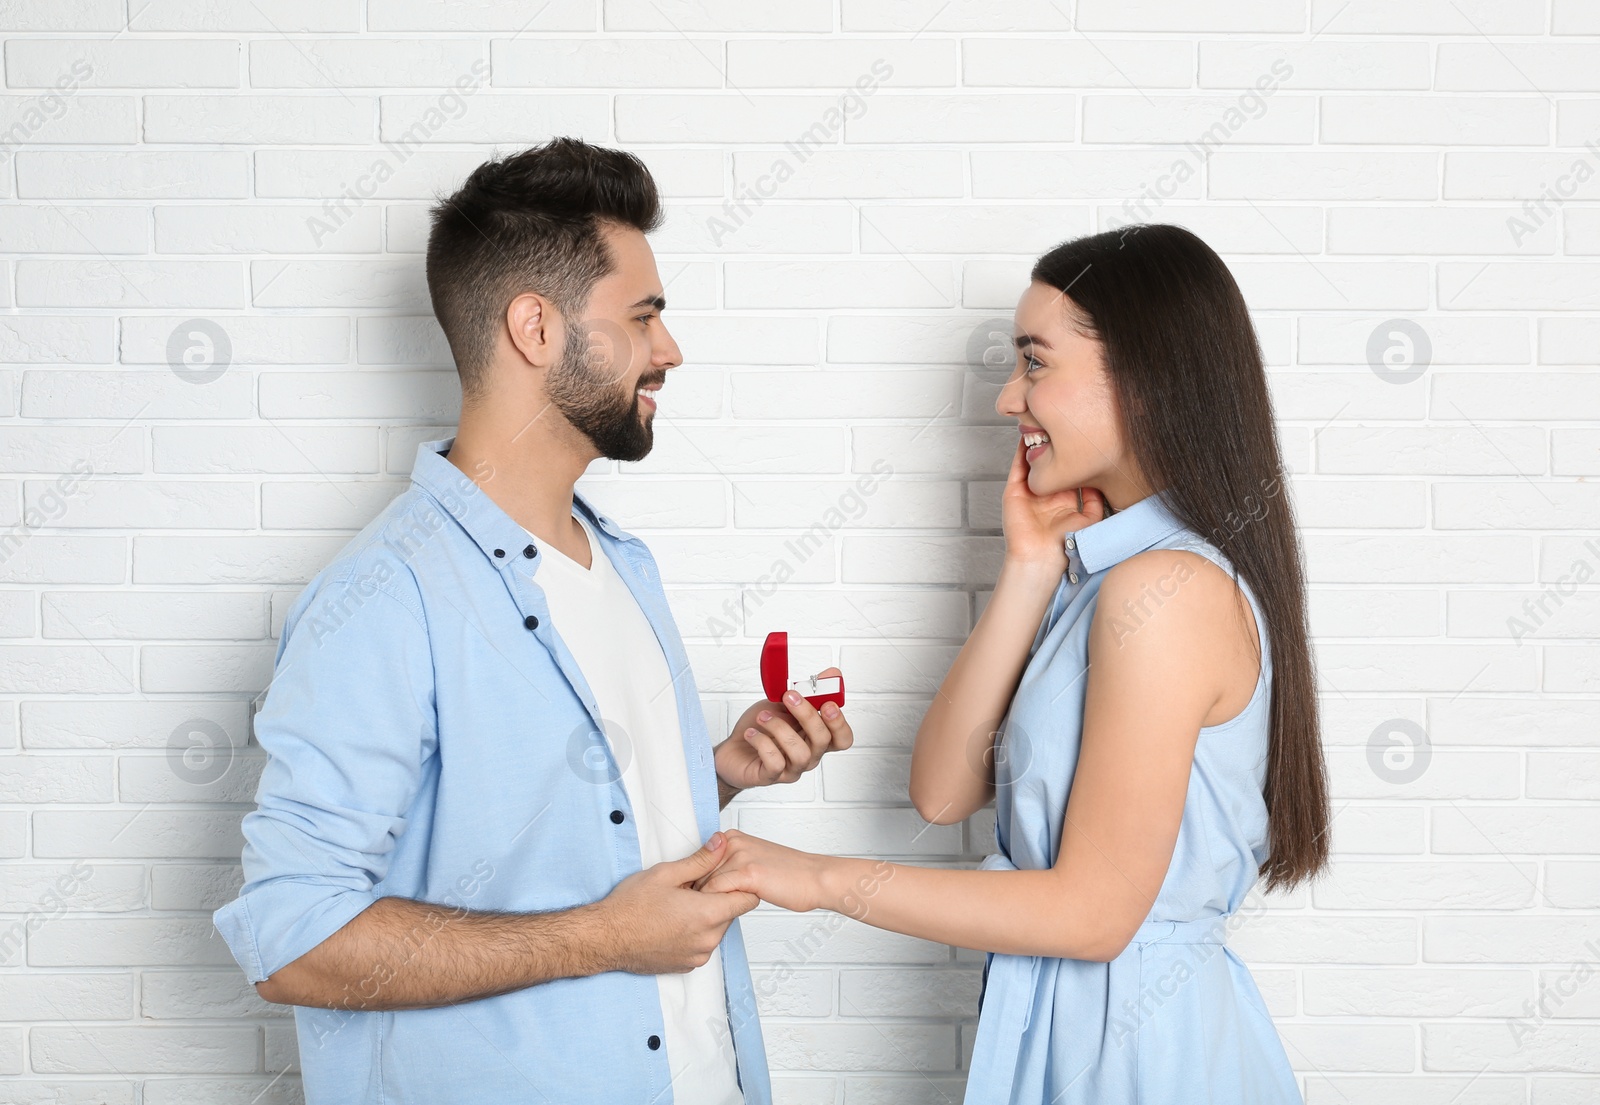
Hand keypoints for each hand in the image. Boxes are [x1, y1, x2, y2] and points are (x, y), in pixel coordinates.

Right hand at [593, 832, 758, 974]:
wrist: (605, 938)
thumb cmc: (630, 908)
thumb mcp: (667, 873)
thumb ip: (701, 859)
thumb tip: (720, 845)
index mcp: (707, 914)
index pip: (748, 900)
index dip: (739, 885)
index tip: (724, 878)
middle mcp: (707, 939)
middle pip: (731, 914)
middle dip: (717, 899)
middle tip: (691, 890)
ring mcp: (698, 955)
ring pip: (717, 930)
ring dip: (706, 917)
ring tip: (678, 906)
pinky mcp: (687, 965)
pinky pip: (702, 945)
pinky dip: (694, 933)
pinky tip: (672, 923)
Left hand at [691, 829, 831, 913]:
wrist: (816, 878)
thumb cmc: (789, 874)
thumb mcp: (753, 861)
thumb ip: (729, 866)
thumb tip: (705, 881)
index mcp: (732, 837)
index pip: (697, 861)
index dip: (695, 883)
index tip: (695, 899)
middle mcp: (733, 842)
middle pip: (698, 872)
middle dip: (699, 893)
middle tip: (703, 910)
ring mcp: (739, 856)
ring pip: (705, 883)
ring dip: (706, 902)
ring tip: (714, 914)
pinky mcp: (747, 873)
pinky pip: (717, 892)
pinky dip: (716, 905)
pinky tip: (726, 912)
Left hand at [715, 668, 853, 795]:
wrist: (733, 748)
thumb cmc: (760, 727)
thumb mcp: (783, 703)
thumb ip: (806, 691)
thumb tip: (831, 675)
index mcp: (814, 738)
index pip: (842, 738)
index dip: (839, 722)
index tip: (827, 702)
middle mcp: (808, 755)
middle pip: (823, 740)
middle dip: (807, 714)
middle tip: (790, 697)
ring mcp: (791, 768)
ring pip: (800, 753)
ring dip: (780, 728)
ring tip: (763, 716)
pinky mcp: (770, 776)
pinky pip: (775, 763)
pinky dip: (762, 743)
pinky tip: (752, 733)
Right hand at [1001, 437, 1106, 570]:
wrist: (1043, 557)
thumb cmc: (1066, 543)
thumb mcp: (1090, 518)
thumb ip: (1095, 498)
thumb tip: (1097, 476)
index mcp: (1063, 499)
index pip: (1067, 470)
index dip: (1072, 455)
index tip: (1081, 437)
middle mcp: (1045, 493)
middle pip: (1048, 463)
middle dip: (1053, 446)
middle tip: (1061, 425)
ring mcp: (1028, 491)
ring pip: (1032, 461)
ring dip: (1036, 444)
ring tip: (1043, 424)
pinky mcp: (1014, 492)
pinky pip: (1018, 467)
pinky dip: (1021, 451)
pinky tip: (1028, 436)